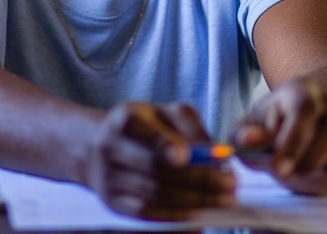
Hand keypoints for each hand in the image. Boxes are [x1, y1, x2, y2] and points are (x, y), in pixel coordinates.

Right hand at [81, 101, 236, 219]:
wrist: (96, 145)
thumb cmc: (142, 126)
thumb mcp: (163, 112)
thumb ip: (190, 125)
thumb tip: (215, 152)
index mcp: (123, 120)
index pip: (146, 134)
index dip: (168, 146)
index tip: (190, 156)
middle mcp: (110, 149)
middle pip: (156, 169)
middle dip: (199, 179)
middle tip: (230, 183)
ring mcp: (109, 179)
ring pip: (155, 193)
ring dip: (194, 199)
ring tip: (223, 198)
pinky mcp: (113, 203)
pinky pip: (147, 213)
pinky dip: (176, 214)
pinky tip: (199, 211)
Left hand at [233, 78, 326, 194]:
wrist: (318, 102)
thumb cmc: (279, 119)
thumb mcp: (255, 122)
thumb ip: (244, 134)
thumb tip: (248, 140)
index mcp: (301, 90)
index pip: (305, 109)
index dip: (294, 141)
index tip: (280, 169)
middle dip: (314, 159)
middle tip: (295, 175)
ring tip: (315, 176)